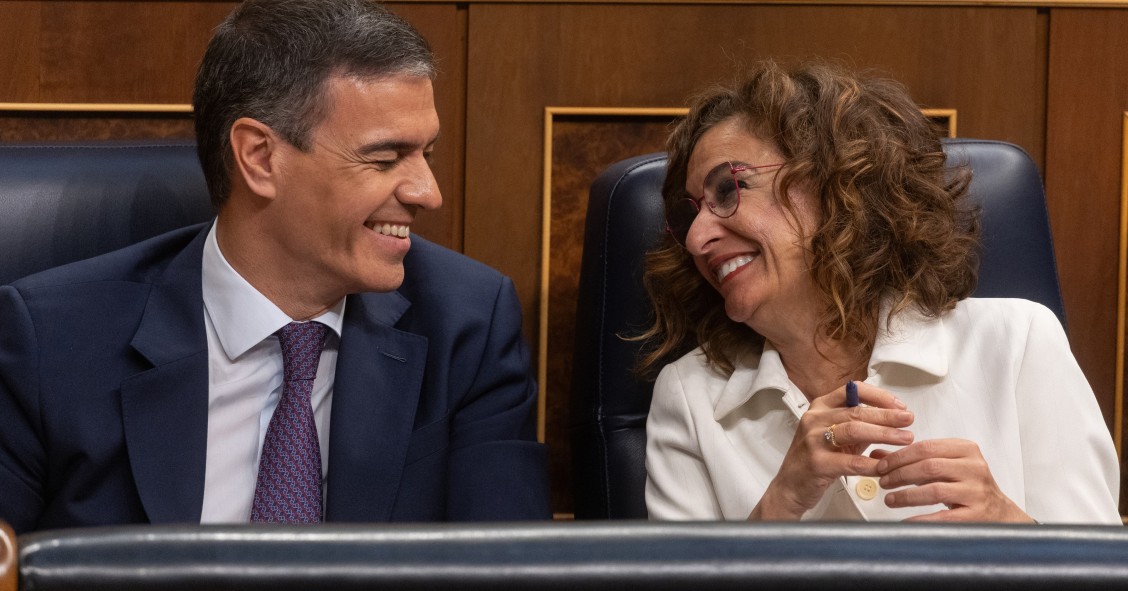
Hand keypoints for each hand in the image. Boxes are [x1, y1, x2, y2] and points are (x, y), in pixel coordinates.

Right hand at [751, 382, 914, 519]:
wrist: (790, 487)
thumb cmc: (816, 460)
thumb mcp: (837, 437)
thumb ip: (860, 426)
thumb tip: (894, 419)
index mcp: (820, 407)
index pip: (852, 390)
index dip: (879, 396)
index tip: (900, 405)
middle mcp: (814, 419)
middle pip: (857, 411)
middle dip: (888, 416)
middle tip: (909, 420)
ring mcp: (813, 440)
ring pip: (854, 430)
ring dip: (884, 434)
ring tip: (905, 439)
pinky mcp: (816, 462)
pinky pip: (850, 462)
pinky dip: (871, 464)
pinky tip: (886, 467)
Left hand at [873, 438, 1033, 522]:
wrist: (998, 513)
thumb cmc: (967, 486)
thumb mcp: (943, 466)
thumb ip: (912, 459)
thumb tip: (877, 456)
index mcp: (965, 449)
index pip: (925, 447)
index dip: (899, 457)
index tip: (881, 466)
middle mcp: (974, 467)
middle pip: (928, 466)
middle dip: (899, 475)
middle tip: (882, 482)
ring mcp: (976, 491)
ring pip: (934, 489)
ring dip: (906, 496)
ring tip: (889, 500)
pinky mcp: (976, 514)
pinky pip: (943, 517)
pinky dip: (921, 519)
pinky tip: (905, 521)